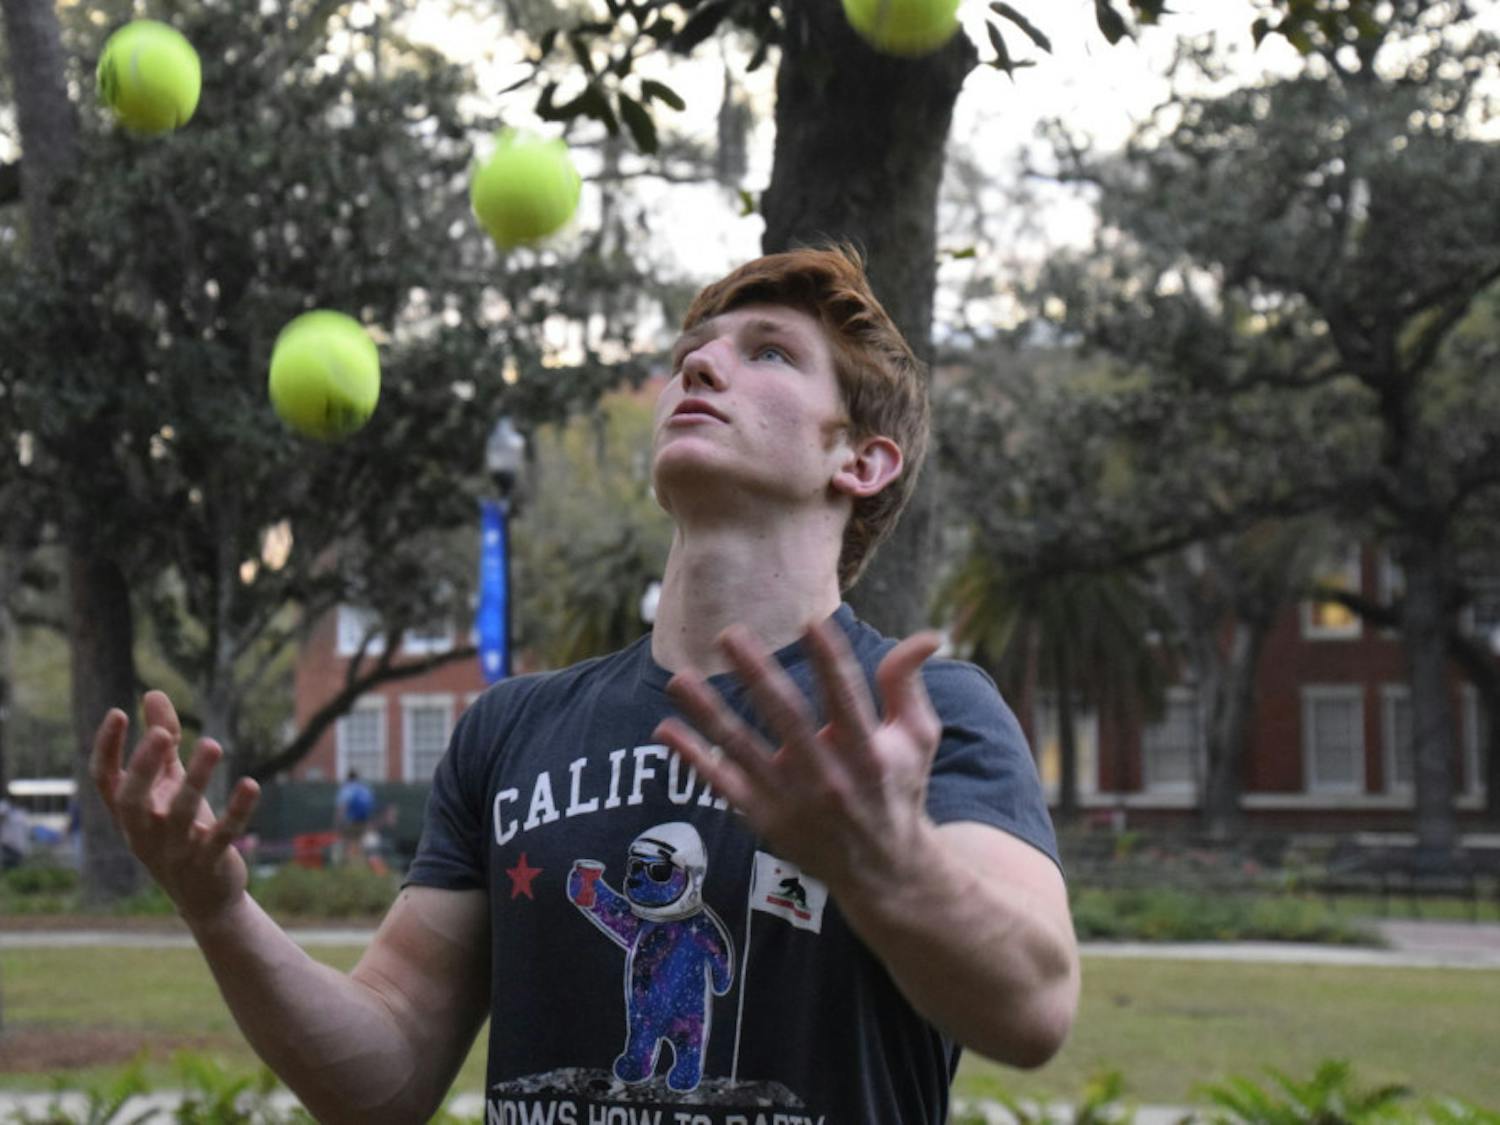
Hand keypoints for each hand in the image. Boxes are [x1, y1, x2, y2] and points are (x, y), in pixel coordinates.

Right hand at [90, 690, 260, 924]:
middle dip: (144, 768)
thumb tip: (153, 692)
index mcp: (130, 814)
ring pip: (181, 814)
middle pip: (132, 801)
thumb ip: (162, 743)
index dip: (107, 749)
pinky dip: (237, 811)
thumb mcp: (169, 787)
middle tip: (160, 733)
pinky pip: (223, 835)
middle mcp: (145, 833)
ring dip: (197, 779)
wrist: (206, 897)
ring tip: (213, 744)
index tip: (117, 712)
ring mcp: (176, 850)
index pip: (105, 781)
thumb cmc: (181, 830)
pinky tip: (251, 785)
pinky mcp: (210, 862)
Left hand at [653, 618, 943, 891]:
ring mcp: (792, 801)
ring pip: (743, 749)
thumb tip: (927, 636)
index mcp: (868, 753)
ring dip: (708, 713)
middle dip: (757, 675)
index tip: (810, 621)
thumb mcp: (918, 738)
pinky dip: (693, 758)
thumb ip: (908, 684)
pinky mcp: (765, 819)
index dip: (829, 659)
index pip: (846, 697)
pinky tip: (666, 728)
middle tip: (729, 634)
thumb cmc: (899, 788)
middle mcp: (828, 777)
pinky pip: (722, 784)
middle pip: (787, 718)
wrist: (883, 872)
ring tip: (679, 679)